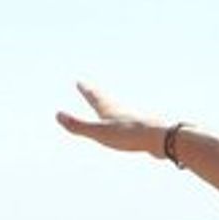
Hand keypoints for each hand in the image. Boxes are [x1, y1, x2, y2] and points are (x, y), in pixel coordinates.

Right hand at [55, 82, 170, 156]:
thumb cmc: (129, 135)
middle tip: (90, 88)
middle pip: (106, 100)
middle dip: (95, 94)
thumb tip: (57, 115)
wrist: (161, 138)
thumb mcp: (100, 132)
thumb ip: (79, 125)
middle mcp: (121, 111)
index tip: (80, 82)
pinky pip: (130, 123)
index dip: (86, 90)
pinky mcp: (143, 129)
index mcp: (109, 110)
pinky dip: (124, 121)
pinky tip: (129, 126)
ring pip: (119, 110)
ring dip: (111, 106)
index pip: (94, 97)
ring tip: (109, 105)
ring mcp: (133, 119)